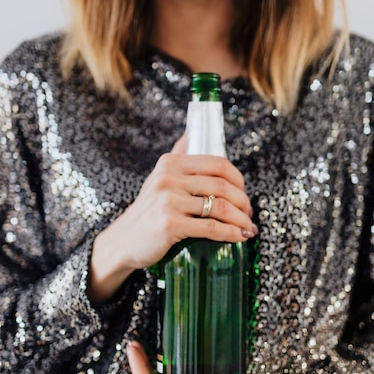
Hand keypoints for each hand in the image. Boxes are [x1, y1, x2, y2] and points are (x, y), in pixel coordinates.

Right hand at [88, 135, 256, 301]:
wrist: (124, 241)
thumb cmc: (147, 212)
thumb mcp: (158, 178)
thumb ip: (177, 155)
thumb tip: (191, 132)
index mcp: (170, 163)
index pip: (217, 163)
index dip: (238, 179)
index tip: (244, 192)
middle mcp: (169, 178)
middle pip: (222, 185)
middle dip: (243, 202)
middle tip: (249, 214)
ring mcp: (168, 201)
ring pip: (220, 207)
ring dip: (241, 219)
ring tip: (248, 228)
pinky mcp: (170, 224)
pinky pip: (211, 228)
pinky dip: (231, 233)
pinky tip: (239, 237)